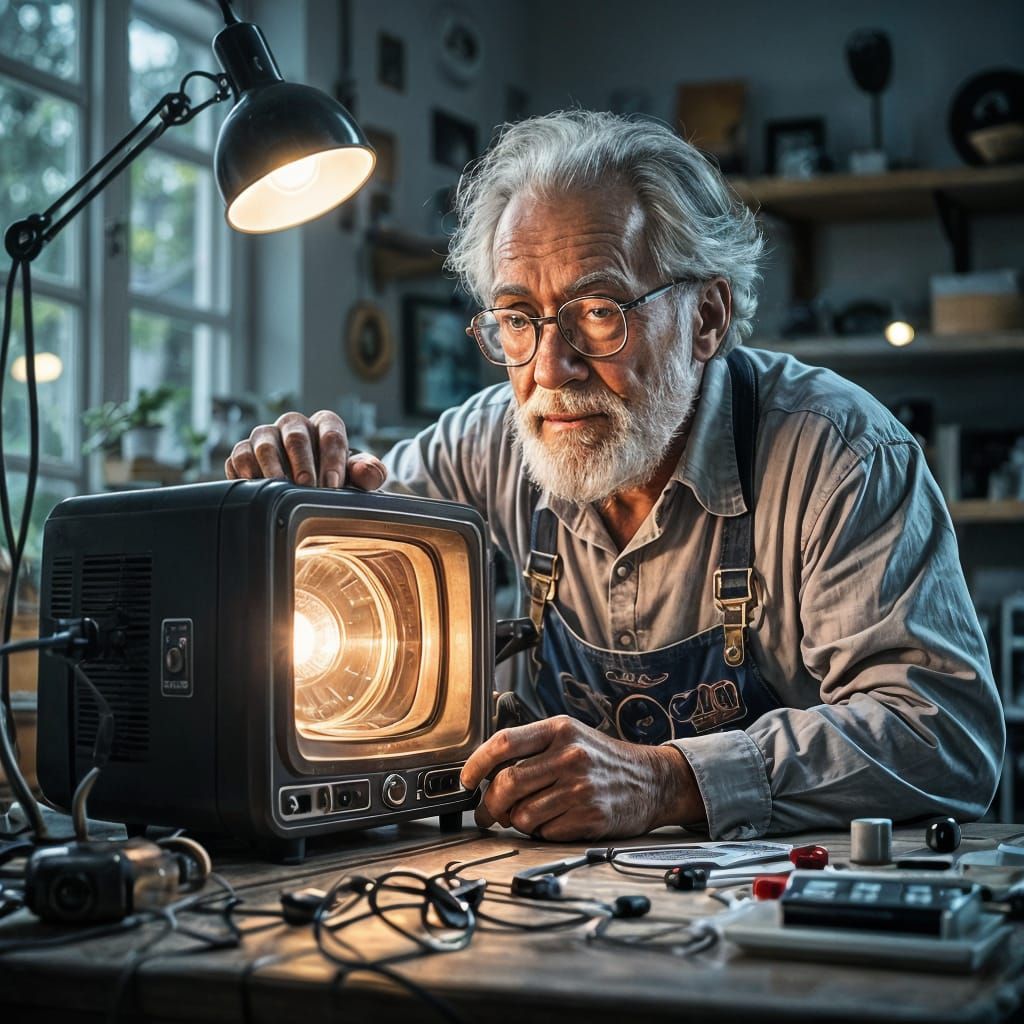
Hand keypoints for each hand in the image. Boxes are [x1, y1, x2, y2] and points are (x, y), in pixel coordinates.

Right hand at [224, 410, 386, 489]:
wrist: (304, 486)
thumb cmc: (334, 477)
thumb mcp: (357, 477)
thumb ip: (369, 472)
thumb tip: (365, 471)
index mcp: (324, 425)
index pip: (331, 434)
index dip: (333, 459)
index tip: (333, 485)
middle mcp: (293, 425)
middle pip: (296, 436)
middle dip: (302, 463)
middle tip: (307, 487)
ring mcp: (266, 437)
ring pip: (264, 444)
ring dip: (273, 468)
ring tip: (281, 489)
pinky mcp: (243, 451)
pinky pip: (238, 456)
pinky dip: (244, 472)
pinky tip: (256, 488)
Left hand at [460, 715, 706, 840]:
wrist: (652, 780)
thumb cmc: (603, 759)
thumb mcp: (570, 736)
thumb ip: (532, 747)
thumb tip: (486, 772)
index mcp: (559, 729)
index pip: (503, 743)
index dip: (476, 764)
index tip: (466, 780)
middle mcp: (569, 755)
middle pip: (506, 783)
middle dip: (489, 805)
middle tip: (487, 813)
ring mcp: (580, 787)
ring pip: (522, 814)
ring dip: (516, 821)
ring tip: (528, 816)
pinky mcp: (589, 816)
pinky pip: (545, 832)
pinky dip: (541, 832)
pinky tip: (554, 821)